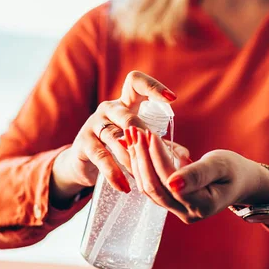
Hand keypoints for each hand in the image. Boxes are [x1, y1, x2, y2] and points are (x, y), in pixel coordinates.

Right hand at [50, 71, 177, 199]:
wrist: (83, 163)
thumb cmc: (118, 147)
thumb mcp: (138, 141)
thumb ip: (160, 144)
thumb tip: (185, 156)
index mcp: (125, 103)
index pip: (135, 82)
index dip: (153, 87)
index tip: (172, 99)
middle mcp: (108, 110)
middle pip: (127, 116)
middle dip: (143, 134)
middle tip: (154, 151)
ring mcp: (94, 125)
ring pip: (115, 139)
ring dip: (132, 158)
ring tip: (143, 177)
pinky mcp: (83, 144)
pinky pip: (102, 158)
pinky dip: (114, 173)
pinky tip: (124, 186)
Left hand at [125, 127, 268, 223]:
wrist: (239, 182)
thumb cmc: (233, 170)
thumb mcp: (220, 166)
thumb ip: (197, 174)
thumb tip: (173, 184)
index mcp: (202, 205)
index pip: (170, 181)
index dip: (157, 157)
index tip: (150, 133)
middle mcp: (186, 213)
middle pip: (154, 187)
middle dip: (142, 157)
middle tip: (135, 131)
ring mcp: (176, 211)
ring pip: (148, 188)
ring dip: (138, 161)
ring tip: (132, 136)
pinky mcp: (170, 204)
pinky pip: (150, 187)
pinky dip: (141, 167)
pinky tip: (137, 148)